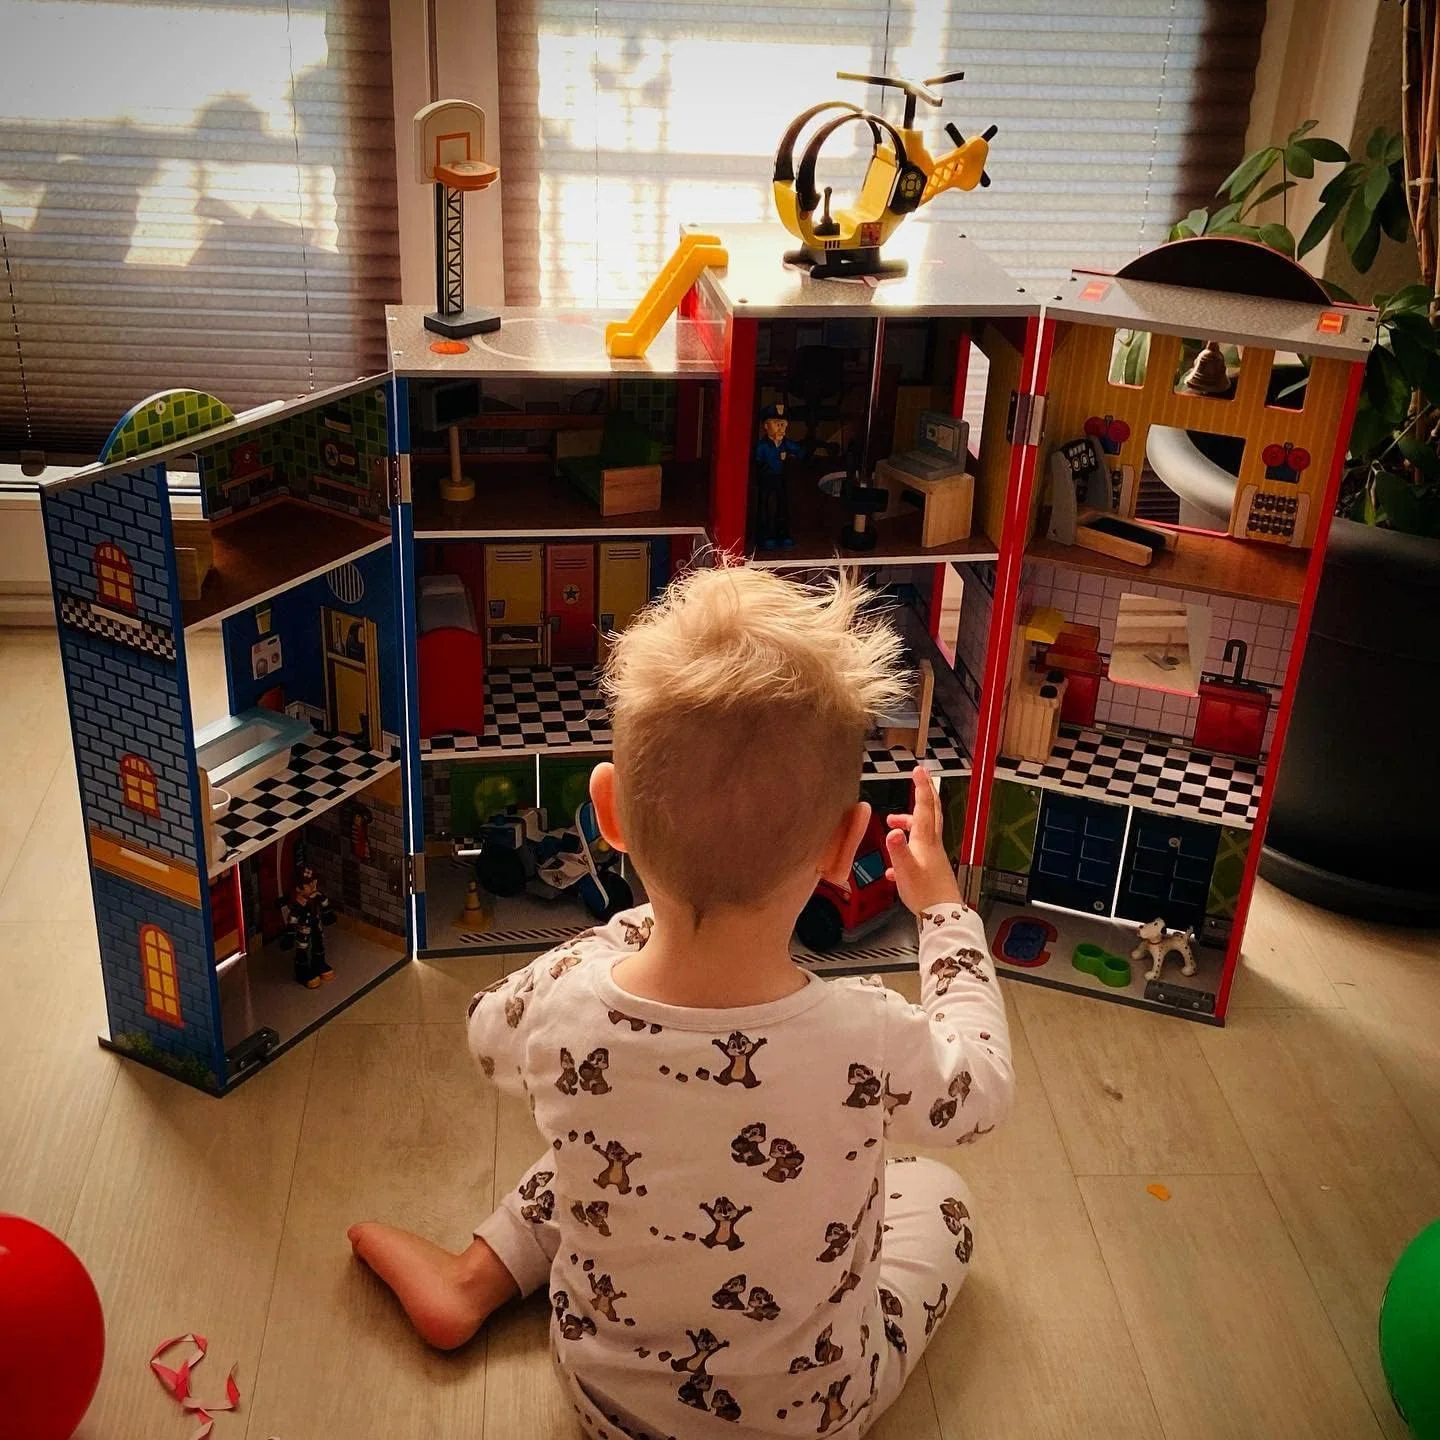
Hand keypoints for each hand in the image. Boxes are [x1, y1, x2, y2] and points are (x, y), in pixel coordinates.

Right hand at [884, 767, 962, 914]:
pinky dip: (904, 852)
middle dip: (924, 796)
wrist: (943, 917)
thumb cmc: (925, 894)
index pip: (924, 808)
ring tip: (892, 825)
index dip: (922, 787)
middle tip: (920, 780)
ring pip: (922, 832)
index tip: (919, 770)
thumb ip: (897, 850)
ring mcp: (933, 857)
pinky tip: (892, 869)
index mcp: (925, 841)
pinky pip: (917, 853)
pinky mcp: (931, 870)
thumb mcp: (905, 870)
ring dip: (908, 823)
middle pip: (930, 814)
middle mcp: (932, 845)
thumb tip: (892, 831)